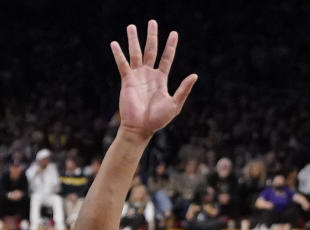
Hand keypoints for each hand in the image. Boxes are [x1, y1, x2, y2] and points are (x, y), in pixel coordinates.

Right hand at [111, 20, 196, 139]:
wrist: (140, 128)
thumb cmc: (158, 119)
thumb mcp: (175, 104)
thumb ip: (183, 89)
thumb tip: (194, 75)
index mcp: (161, 79)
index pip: (167, 57)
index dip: (171, 45)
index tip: (174, 33)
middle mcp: (149, 75)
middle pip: (151, 50)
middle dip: (152, 36)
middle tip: (152, 22)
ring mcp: (137, 76)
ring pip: (136, 53)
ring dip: (134, 40)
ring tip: (131, 26)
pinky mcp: (127, 81)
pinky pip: (123, 64)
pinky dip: (119, 54)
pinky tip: (114, 43)